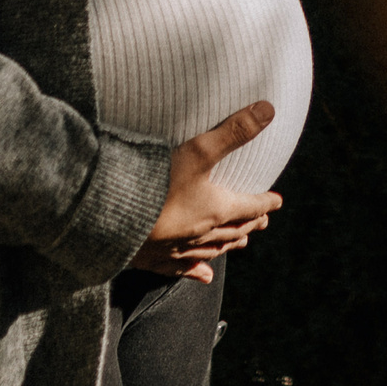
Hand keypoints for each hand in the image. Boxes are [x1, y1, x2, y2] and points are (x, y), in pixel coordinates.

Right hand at [131, 101, 283, 283]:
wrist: (110, 218)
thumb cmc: (156, 183)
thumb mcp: (198, 150)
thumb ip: (233, 131)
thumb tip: (269, 109)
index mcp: (215, 210)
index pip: (249, 206)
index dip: (265, 202)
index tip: (277, 202)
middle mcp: (201, 234)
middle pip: (232, 230)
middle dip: (249, 224)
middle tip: (261, 223)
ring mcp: (176, 250)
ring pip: (211, 250)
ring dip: (228, 246)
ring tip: (239, 243)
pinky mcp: (152, 259)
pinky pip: (180, 269)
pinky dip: (196, 272)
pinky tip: (204, 276)